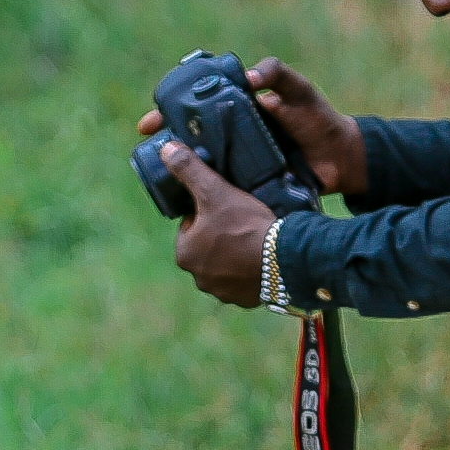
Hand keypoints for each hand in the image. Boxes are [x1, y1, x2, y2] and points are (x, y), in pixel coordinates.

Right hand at [130, 56, 367, 198]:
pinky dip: (204, 193)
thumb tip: (249, 78)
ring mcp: (239, 161)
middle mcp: (233, 135)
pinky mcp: (249, 185)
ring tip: (159, 178)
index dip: (168, 113)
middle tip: (148, 151)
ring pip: (201, 165)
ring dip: (180, 171)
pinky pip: (221, 188)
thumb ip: (277, 73)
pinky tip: (187, 201)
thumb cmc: (319, 118)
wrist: (341, 158)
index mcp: (238, 109)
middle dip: (165, 144)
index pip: (194, 107)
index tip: (150, 123)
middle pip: (190, 138)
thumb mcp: (298, 90)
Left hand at [157, 143, 273, 306]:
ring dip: (235, 253)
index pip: (191, 225)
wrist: (283, 259)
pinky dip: (250, 270)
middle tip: (243, 221)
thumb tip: (166, 149)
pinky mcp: (244, 300)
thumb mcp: (215, 191)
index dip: (208, 213)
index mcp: (184, 253)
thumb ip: (189, 170)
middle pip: (207, 246)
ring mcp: (222, 292)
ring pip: (225, 264)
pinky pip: (243, 281)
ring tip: (254, 238)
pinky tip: (262, 257)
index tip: (226, 207)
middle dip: (221, 235)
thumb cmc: (245, 225)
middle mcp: (198, 278)